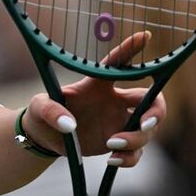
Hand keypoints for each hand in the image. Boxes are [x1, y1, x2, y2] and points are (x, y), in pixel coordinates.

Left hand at [21, 31, 166, 166]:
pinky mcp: (118, 143)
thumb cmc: (42, 113)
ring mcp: (118, 122)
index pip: (118, 63)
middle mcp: (114, 101)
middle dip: (156, 111)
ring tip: (110, 144)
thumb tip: (70, 124)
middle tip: (144, 123)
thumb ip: (50, 110)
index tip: (145, 35)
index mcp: (97, 85)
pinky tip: (112, 159)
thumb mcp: (38, 107)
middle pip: (151, 99)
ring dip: (136, 138)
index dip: (132, 49)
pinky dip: (129, 158)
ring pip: (147, 129)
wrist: (43, 137)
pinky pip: (136, 152)